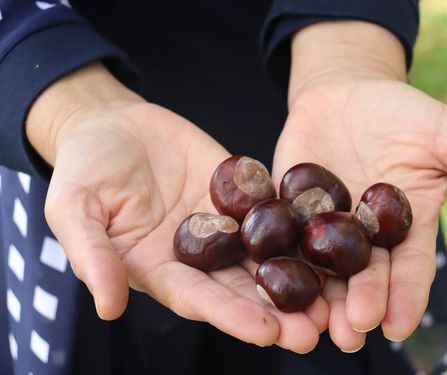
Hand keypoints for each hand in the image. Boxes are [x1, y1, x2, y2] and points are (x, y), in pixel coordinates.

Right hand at [26, 63, 327, 352]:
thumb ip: (93, 256)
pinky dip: (300, 226)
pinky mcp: (242, 195)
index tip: (267, 333)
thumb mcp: (74, 209)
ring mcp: (224, 226)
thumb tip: (108, 308)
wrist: (113, 124)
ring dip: (298, 279)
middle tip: (316, 330)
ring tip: (334, 300)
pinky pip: (273, 211)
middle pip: (243, 289)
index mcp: (161, 269)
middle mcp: (199, 257)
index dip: (232, 316)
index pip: (199, 300)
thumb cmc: (84, 168)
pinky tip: (332, 237)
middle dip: (278, 311)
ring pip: (266, 258)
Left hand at [273, 22, 446, 351]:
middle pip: (364, 278)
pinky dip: (278, 260)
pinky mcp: (287, 209)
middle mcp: (365, 236)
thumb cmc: (405, 113)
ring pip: (323, 270)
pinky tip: (270, 283)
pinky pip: (281, 236)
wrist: (348, 90)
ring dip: (320, 300)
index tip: (399, 327)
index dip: (406, 296)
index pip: (410, 268)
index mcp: (407, 227)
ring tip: (316, 328)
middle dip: (360, 305)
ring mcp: (325, 225)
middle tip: (353, 332)